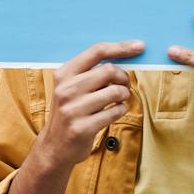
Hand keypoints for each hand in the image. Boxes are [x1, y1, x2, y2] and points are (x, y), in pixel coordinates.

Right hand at [32, 40, 144, 170]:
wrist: (54, 146)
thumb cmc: (70, 113)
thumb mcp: (71, 88)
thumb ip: (90, 73)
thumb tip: (124, 57)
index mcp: (63, 74)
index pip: (96, 51)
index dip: (121, 47)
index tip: (139, 46)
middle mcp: (65, 89)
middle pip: (109, 70)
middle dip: (123, 78)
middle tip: (124, 86)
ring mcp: (72, 109)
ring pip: (115, 91)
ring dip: (124, 96)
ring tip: (119, 100)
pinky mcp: (82, 127)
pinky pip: (115, 112)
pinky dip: (121, 110)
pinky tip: (114, 112)